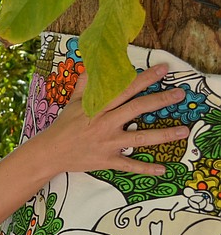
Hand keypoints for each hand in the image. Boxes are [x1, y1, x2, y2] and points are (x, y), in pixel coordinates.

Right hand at [40, 63, 189, 175]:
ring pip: (140, 137)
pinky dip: (146, 168)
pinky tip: (163, 169)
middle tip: (180, 94)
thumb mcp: (73, 102)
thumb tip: (93, 65)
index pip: (124, 90)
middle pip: (137, 109)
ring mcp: (108, 143)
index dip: (144, 79)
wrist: (50, 153)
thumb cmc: (63, 126)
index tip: (162, 69)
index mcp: (98, 108)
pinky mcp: (107, 160)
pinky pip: (129, 165)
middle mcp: (105, 124)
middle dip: (160, 100)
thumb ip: (86, 84)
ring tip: (184, 130)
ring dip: (163, 135)